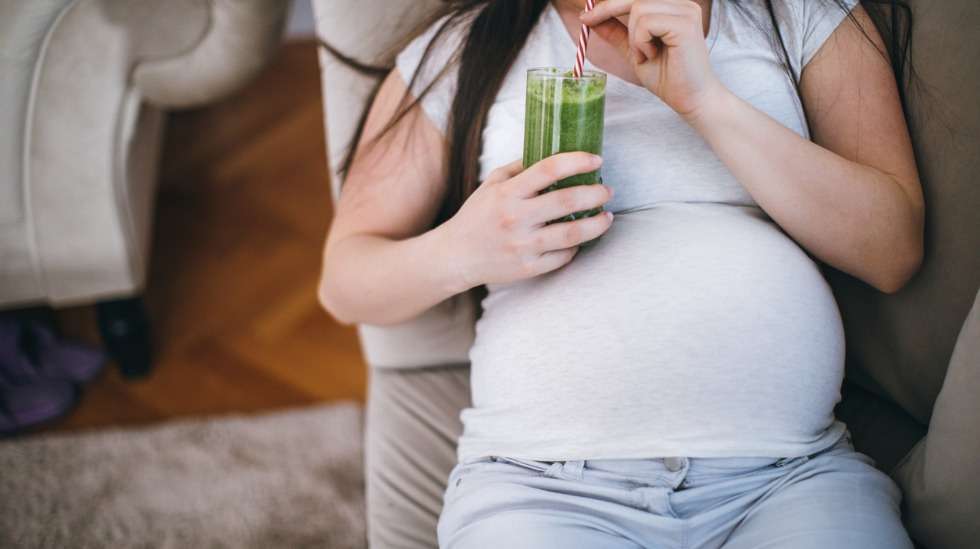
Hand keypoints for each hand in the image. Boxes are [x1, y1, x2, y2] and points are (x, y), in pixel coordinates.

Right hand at [441, 153, 614, 289]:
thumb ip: (519, 169)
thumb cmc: (476, 216)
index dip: (577, 161)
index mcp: (507, 193)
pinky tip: (580, 239)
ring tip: (607, 216)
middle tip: (607, 190)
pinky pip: (563, 256)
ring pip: (573, 233)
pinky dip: (576, 247)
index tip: (596, 160)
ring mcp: (523, 245)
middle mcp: (516, 218)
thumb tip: (553, 155)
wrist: (456, 256)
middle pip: (567, 201)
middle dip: (596, 193)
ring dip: (597, 223)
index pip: (549, 169)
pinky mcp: (528, 268)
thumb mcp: (491, 184)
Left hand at [581, 0, 724, 117]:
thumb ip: (617, 32)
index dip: (609, 3)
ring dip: (633, 37)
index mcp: (673, 8)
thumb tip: (590, 17)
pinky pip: (646, 23)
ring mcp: (686, 11)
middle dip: (607, 9)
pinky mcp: (686, 24)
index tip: (585, 15)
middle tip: (586, 21)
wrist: (691, 99)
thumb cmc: (668, 78)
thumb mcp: (634, 51)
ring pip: (638, 9)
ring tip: (646, 55)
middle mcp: (683, 5)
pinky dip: (641, 42)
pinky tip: (653, 55)